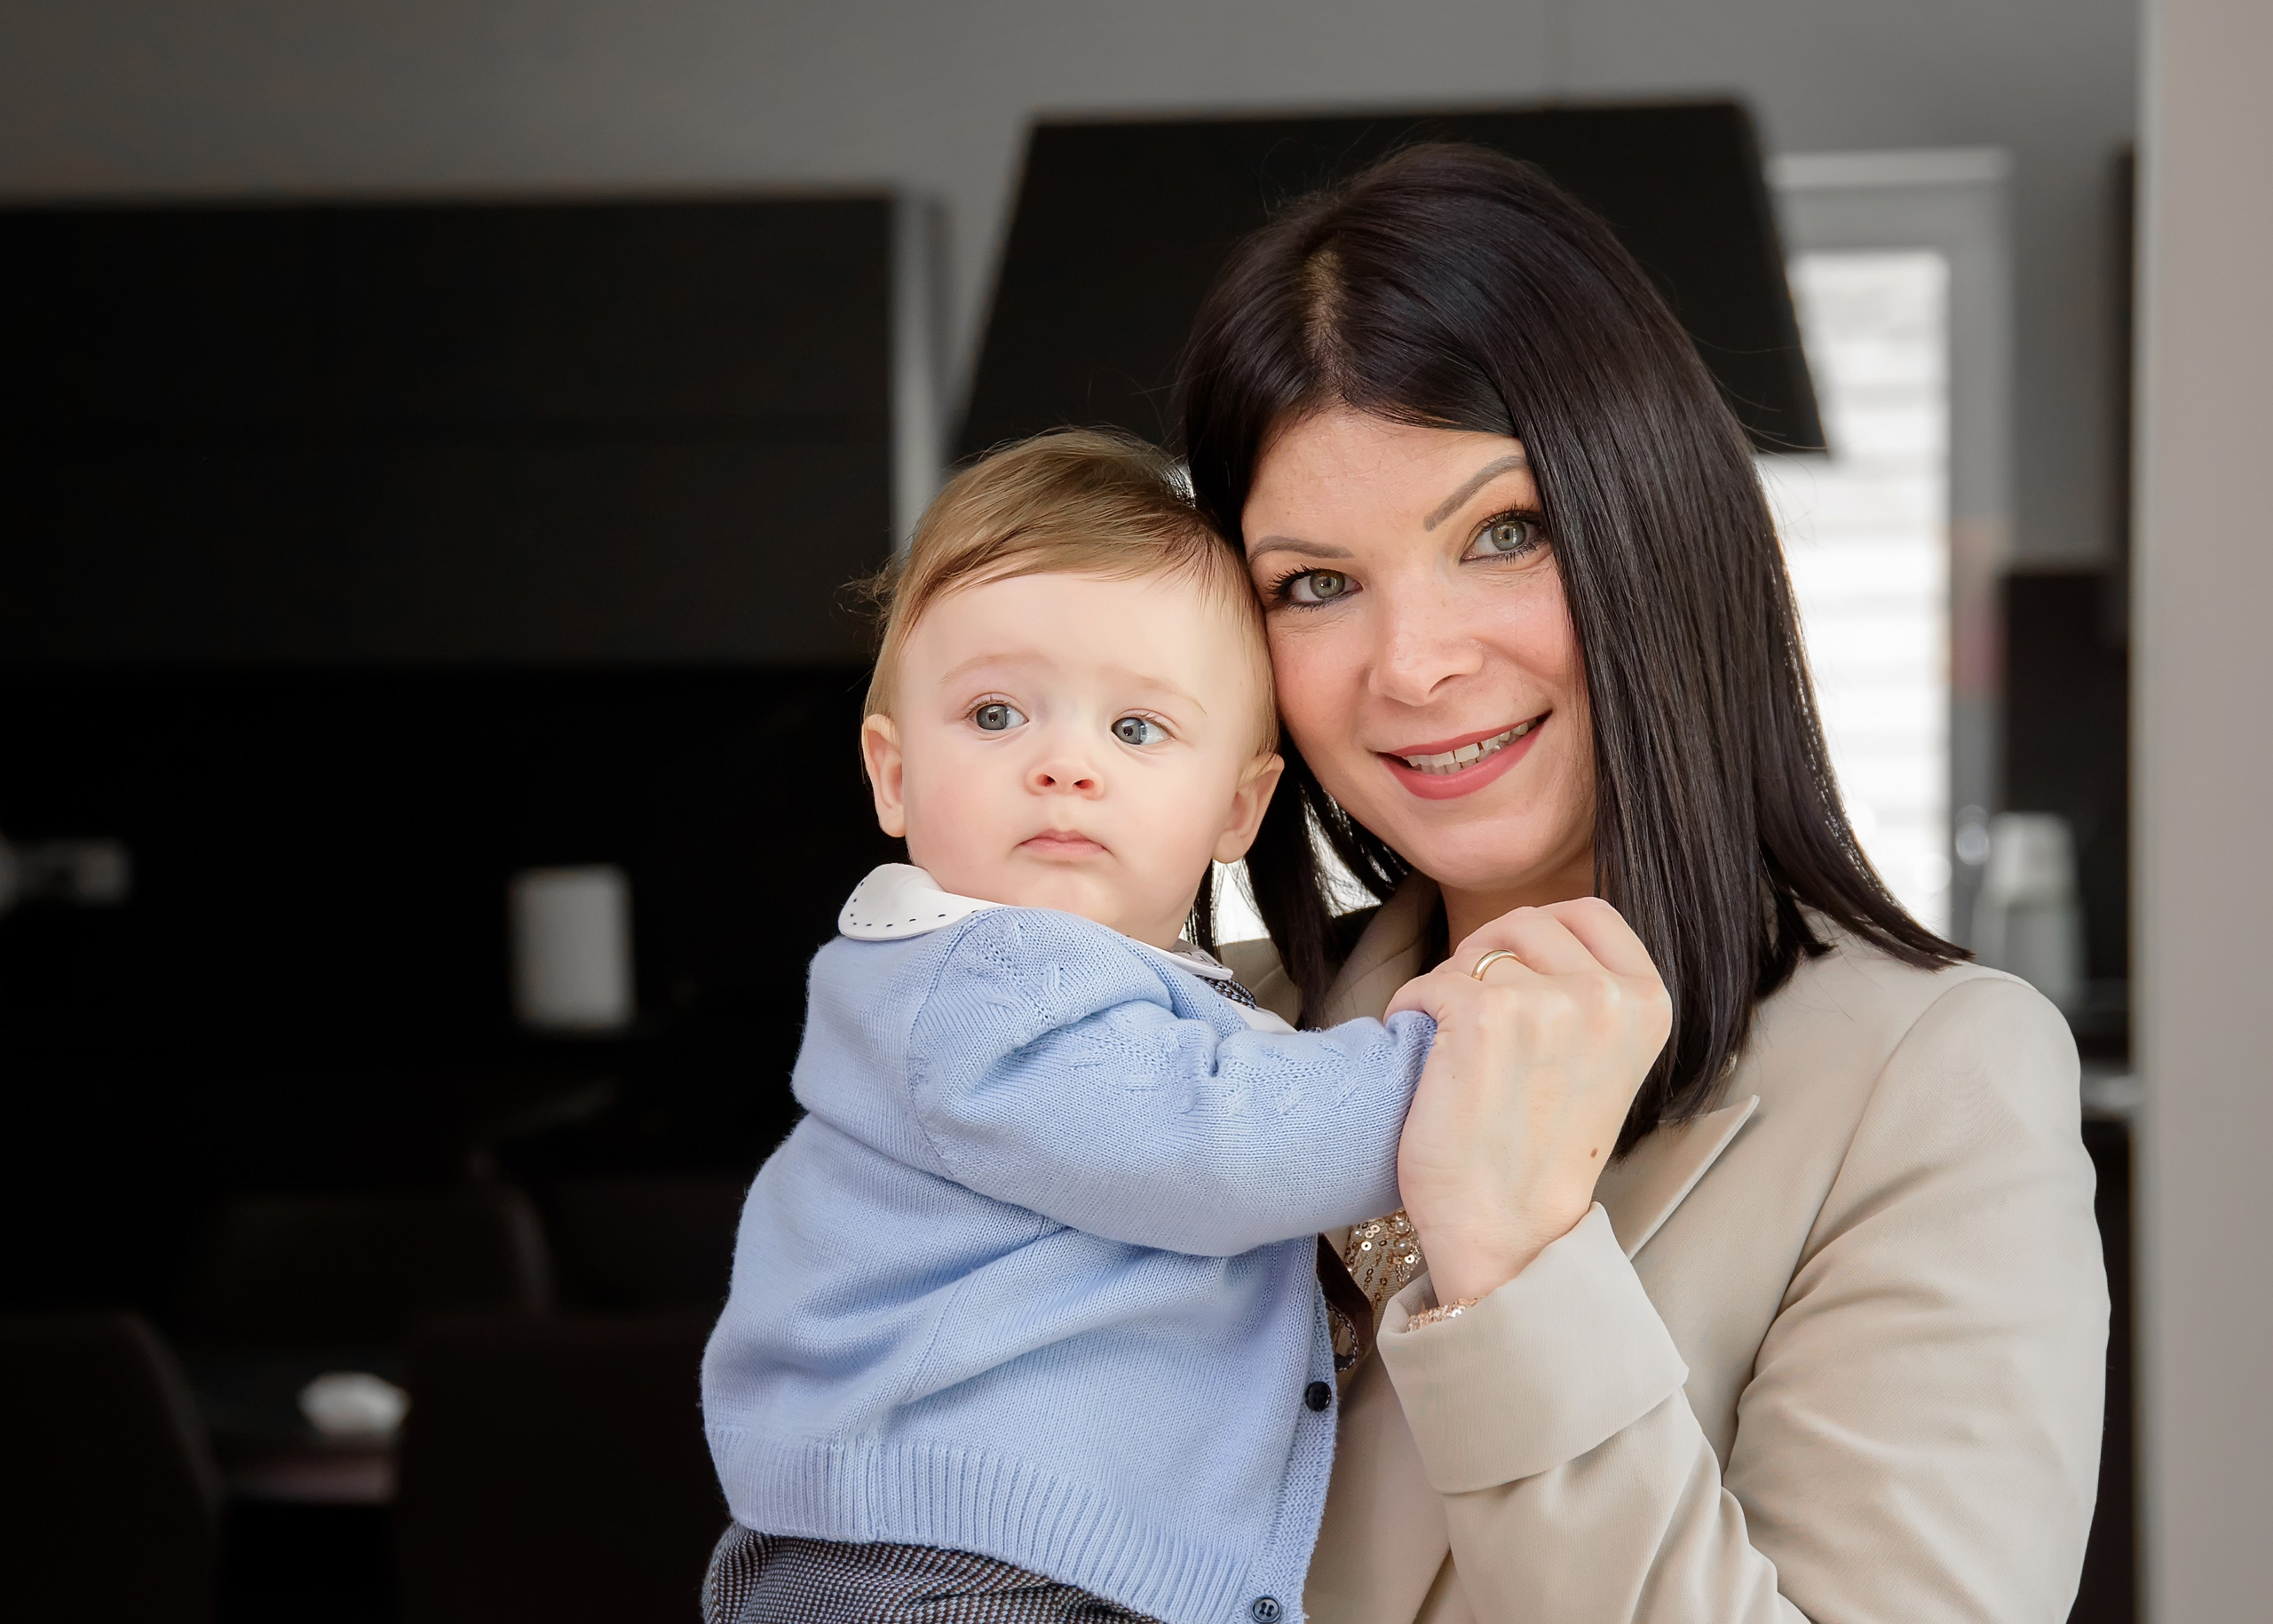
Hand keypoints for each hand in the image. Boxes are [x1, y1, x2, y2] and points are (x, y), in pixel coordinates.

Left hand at [1385, 898, 1670, 1302]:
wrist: (1508, 1232)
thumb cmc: (1541, 1150)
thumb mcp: (1598, 1058)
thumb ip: (1587, 994)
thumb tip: (1539, 928)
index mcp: (1647, 1002)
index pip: (1589, 912)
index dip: (1538, 932)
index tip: (1513, 969)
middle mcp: (1607, 996)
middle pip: (1525, 923)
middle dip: (1486, 957)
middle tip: (1469, 1013)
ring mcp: (1547, 1003)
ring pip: (1475, 955)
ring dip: (1448, 989)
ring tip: (1451, 1047)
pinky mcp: (1482, 1016)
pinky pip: (1429, 982)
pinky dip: (1410, 1010)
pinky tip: (1421, 1053)